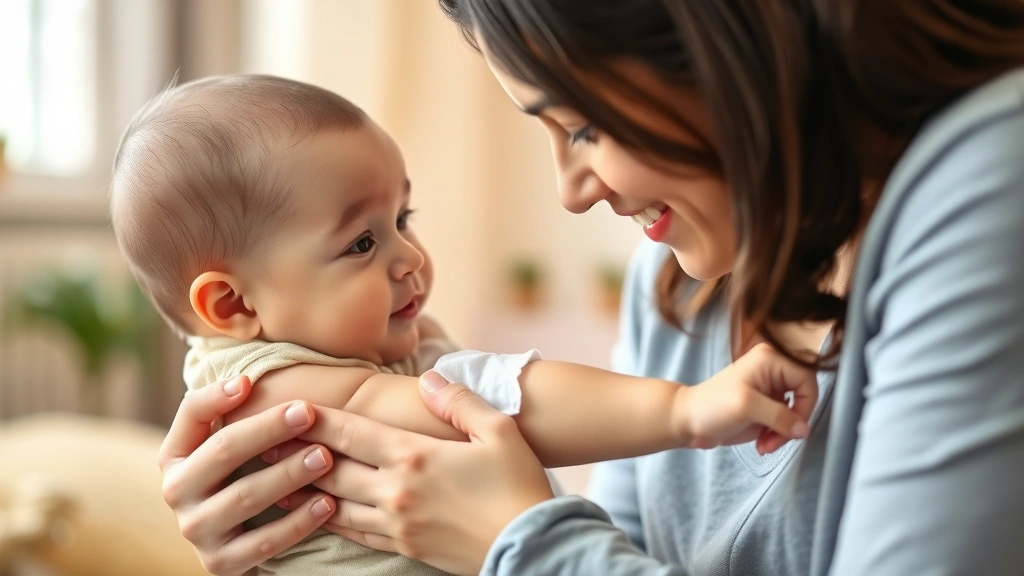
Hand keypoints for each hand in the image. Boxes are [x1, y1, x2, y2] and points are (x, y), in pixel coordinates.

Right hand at [158, 376, 336, 574]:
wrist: (237, 546)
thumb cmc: (240, 477)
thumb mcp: (228, 446)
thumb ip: (231, 414)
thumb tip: (247, 380)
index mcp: (174, 455)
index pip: (191, 414)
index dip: (218, 396)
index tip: (250, 381)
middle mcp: (176, 492)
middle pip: (223, 451)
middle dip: (268, 429)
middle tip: (308, 413)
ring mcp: (196, 530)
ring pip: (245, 496)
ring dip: (289, 474)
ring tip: (325, 457)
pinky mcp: (219, 564)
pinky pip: (263, 542)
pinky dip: (298, 522)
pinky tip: (327, 503)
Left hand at [269, 375, 553, 574]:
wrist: (533, 545)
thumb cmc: (519, 484)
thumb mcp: (498, 431)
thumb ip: (459, 402)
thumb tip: (429, 381)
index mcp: (414, 456)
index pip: (351, 433)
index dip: (316, 420)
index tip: (288, 407)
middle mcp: (396, 491)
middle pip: (331, 469)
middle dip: (295, 454)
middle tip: (262, 441)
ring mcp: (397, 523)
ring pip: (335, 504)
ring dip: (303, 490)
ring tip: (273, 480)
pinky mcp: (405, 546)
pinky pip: (355, 533)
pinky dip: (330, 520)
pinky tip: (318, 513)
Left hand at [678, 343, 817, 453]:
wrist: (688, 421)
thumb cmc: (711, 406)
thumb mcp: (747, 407)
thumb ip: (779, 416)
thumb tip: (804, 429)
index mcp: (770, 359)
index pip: (807, 379)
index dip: (805, 405)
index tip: (793, 427)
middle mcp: (773, 370)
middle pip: (804, 398)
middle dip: (792, 424)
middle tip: (776, 440)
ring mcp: (770, 389)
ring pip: (796, 413)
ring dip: (784, 434)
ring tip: (766, 445)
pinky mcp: (766, 406)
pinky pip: (785, 422)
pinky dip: (778, 435)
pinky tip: (762, 443)